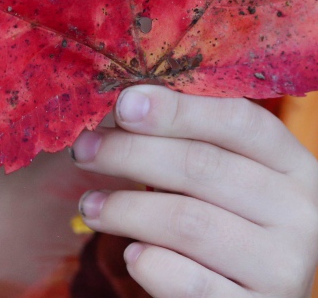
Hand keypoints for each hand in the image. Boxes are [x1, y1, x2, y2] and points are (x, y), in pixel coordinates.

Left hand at [71, 87, 317, 297]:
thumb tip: (127, 102)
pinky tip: (131, 252)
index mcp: (295, 164)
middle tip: (84, 150)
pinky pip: (189, 282)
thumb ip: (192, 137)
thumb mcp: (231, 174)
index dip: (176, 109)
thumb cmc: (230, 219)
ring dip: (126, 208)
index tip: (123, 104)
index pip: (238, 120)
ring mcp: (285, 267)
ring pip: (188, 222)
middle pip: (203, 166)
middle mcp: (301, 213)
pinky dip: (150, 262)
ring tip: (90, 205)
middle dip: (131, 153)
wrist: (254, 297)